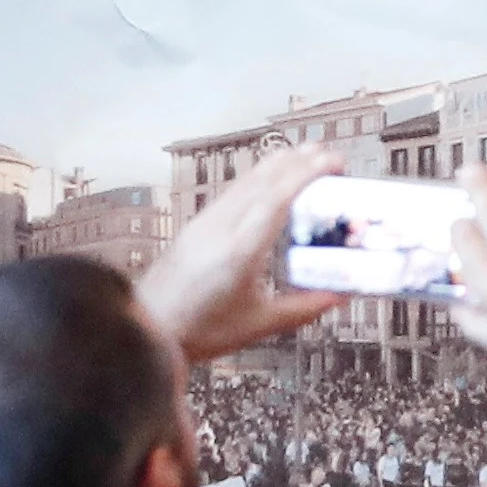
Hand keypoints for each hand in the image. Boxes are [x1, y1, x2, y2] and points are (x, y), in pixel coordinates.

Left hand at [140, 142, 348, 365]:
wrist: (147, 330)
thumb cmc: (198, 331)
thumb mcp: (259, 325)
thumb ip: (303, 308)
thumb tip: (339, 295)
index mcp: (239, 252)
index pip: (277, 199)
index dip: (307, 175)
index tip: (333, 162)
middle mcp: (221, 229)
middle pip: (263, 180)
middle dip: (298, 161)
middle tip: (329, 155)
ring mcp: (205, 223)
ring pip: (247, 181)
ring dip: (278, 164)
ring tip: (306, 156)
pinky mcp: (197, 225)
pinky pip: (233, 190)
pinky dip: (258, 177)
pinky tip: (269, 179)